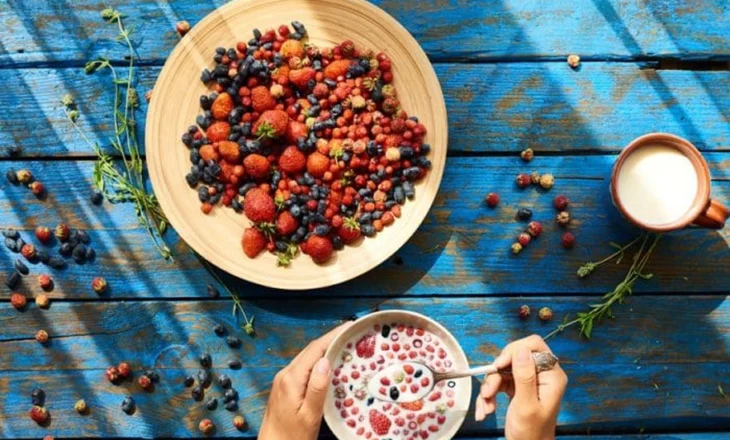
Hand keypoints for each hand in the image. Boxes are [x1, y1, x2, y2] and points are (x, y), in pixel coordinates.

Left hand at [259, 322, 352, 439]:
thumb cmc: (292, 437)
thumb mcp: (309, 415)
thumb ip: (317, 388)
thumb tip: (325, 360)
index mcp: (291, 379)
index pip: (314, 349)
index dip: (332, 336)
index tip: (349, 326)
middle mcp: (285, 375)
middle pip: (310, 350)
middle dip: (330, 339)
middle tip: (351, 333)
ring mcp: (283, 380)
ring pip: (306, 358)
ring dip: (324, 349)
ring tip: (344, 345)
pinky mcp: (285, 387)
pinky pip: (303, 367)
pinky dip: (317, 361)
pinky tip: (329, 364)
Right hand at [475, 335, 567, 439]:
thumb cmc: (531, 434)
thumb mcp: (526, 405)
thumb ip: (524, 376)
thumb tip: (521, 349)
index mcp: (552, 375)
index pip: (533, 346)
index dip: (514, 351)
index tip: (499, 366)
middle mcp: (541, 374)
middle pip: (514, 356)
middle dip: (497, 373)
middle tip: (488, 391)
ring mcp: (529, 380)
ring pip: (503, 369)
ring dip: (490, 386)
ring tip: (486, 406)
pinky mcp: (517, 386)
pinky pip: (499, 380)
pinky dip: (489, 394)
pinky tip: (486, 408)